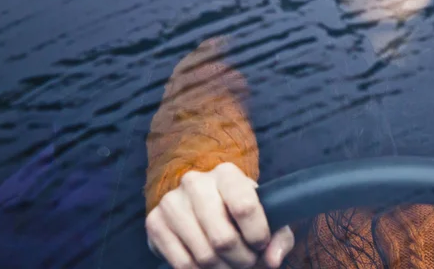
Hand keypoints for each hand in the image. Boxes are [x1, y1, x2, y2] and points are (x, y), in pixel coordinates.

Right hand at [146, 162, 294, 268]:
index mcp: (226, 174)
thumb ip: (279, 237)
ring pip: (203, 255)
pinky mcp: (154, 222)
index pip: (244, 207)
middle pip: (223, 238)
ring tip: (230, 264)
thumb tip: (272, 259)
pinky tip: (209, 265)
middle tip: (247, 262)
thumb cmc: (240, 213)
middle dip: (241, 260)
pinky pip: (182, 264)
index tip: (261, 245)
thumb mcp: (265, 217)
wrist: (203, 206)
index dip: (258, 235)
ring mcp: (171, 202)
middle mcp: (195, 182)